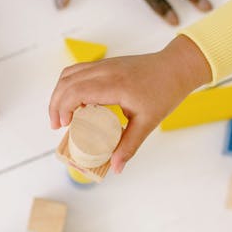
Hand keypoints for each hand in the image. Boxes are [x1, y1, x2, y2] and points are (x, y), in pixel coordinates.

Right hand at [49, 35, 210, 172]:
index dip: (63, 108)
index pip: (76, 91)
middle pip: (66, 81)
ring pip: (69, 74)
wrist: (176, 68)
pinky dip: (69, 86)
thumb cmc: (165, 92)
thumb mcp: (148, 122)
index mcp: (115, 84)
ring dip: (59, 93)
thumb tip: (115, 167)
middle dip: (55, 104)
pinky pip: (78, 71)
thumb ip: (129, 145)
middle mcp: (105, 70)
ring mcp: (104, 64)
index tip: (63, 126)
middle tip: (56, 125)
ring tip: (62, 115)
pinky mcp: (105, 64)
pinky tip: (74, 102)